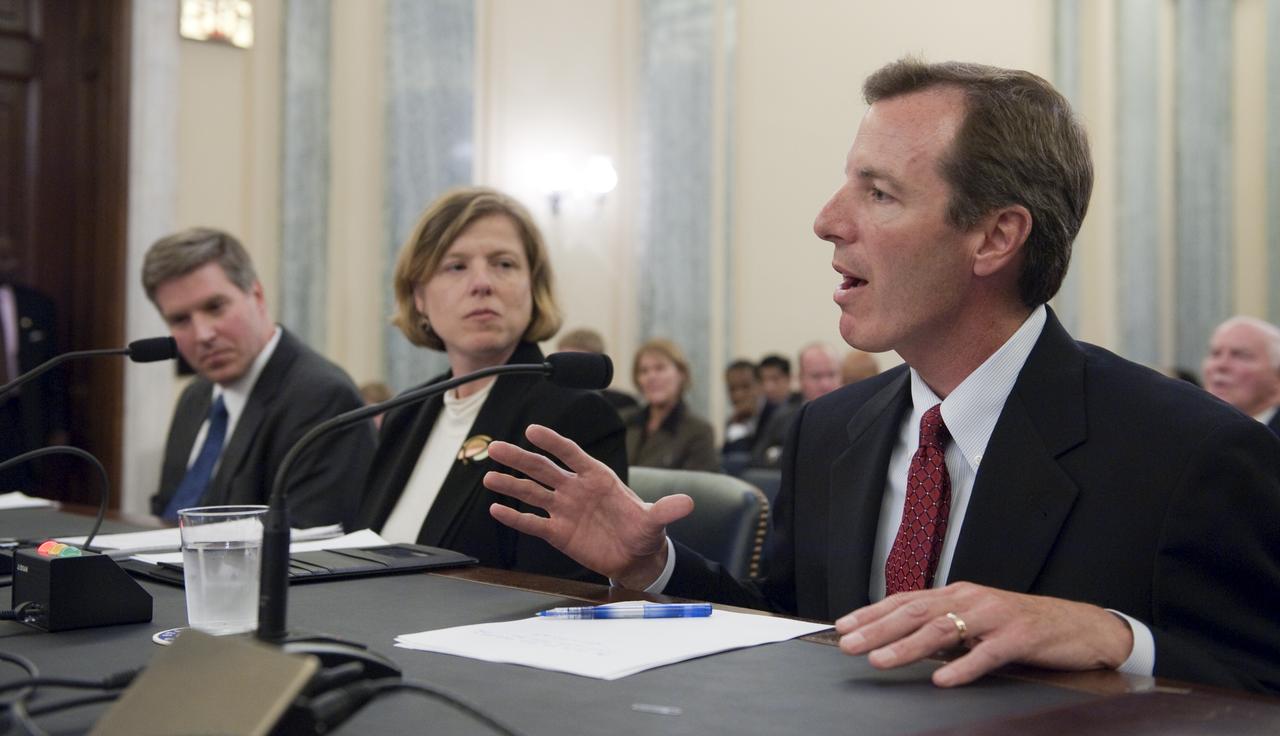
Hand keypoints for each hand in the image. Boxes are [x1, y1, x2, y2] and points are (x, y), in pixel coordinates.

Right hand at [484, 424, 693, 587]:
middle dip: (520, 458)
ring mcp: (564, 509)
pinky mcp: (557, 533)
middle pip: (543, 469)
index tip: (533, 430)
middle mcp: (576, 489)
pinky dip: (515, 516)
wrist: (636, 557)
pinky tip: (496, 509)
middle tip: (496, 448)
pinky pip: (532, 522)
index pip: (571, 454)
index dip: (553, 442)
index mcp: (597, 477)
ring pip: (532, 492)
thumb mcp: (657, 520)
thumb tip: (688, 503)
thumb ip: (667, 510)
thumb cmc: (644, 531)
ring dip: (511, 484)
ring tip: (489, 476)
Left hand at [834, 582, 1134, 686]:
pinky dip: (963, 666)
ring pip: (944, 629)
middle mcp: (971, 599)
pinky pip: (987, 653)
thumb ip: (945, 627)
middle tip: (849, 646)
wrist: (1081, 625)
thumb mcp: (978, 621)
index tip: (842, 626)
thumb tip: (903, 640)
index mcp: (958, 594)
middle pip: (916, 612)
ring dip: (908, 646)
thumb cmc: (1025, 626)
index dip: (872, 612)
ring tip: (881, 660)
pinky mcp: (1019, 637)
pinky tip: (942, 679)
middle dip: (878, 629)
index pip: (906, 600)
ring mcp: (995, 617)